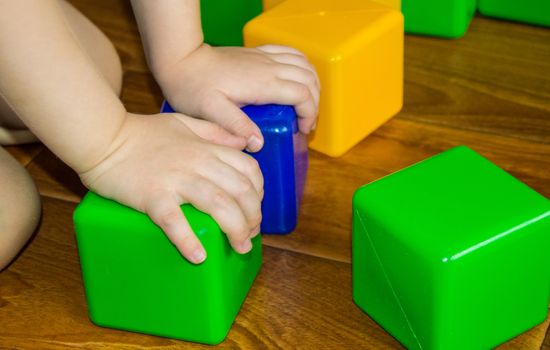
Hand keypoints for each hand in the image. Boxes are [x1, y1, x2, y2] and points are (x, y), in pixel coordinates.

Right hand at [79, 112, 263, 263]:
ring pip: (219, 205)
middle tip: (250, 235)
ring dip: (236, 230)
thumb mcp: (185, 123)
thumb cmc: (143, 132)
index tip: (255, 209)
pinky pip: (176, 221)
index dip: (259, 192)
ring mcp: (176, 180)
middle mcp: (198, 163)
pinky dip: (189, 241)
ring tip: (239, 247)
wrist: (102, 136)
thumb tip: (245, 143)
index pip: (248, 169)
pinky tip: (198, 256)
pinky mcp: (153, 196)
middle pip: (240, 191)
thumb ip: (215, 131)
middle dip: (253, 217)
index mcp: (207, 148)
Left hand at [155, 44, 319, 151]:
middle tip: (305, 123)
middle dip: (315, 102)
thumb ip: (237, 126)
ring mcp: (265, 57)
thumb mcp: (211, 112)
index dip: (310, 114)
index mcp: (263, 83)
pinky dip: (303, 65)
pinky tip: (299, 77)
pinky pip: (291, 52)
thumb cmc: (193, 87)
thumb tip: (259, 144)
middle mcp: (269, 67)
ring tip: (306, 104)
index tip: (302, 131)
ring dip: (313, 84)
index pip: (303, 95)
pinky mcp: (259, 53)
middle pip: (309, 80)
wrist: (181, 60)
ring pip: (305, 65)